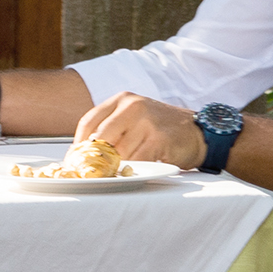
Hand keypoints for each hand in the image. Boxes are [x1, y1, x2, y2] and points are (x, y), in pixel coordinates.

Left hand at [73, 90, 203, 170]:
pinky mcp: (159, 138)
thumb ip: (111, 129)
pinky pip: (136, 161)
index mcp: (122, 99)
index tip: (75, 161)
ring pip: (117, 154)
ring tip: (123, 170)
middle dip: (95, 159)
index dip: (78, 145)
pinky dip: (133, 170)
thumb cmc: (161, 129)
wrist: (197, 133)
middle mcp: (133, 106)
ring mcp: (146, 121)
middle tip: (95, 172)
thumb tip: (81, 155)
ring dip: (116, 167)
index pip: (88, 122)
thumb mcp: (134, 118)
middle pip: (99, 139)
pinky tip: (137, 170)